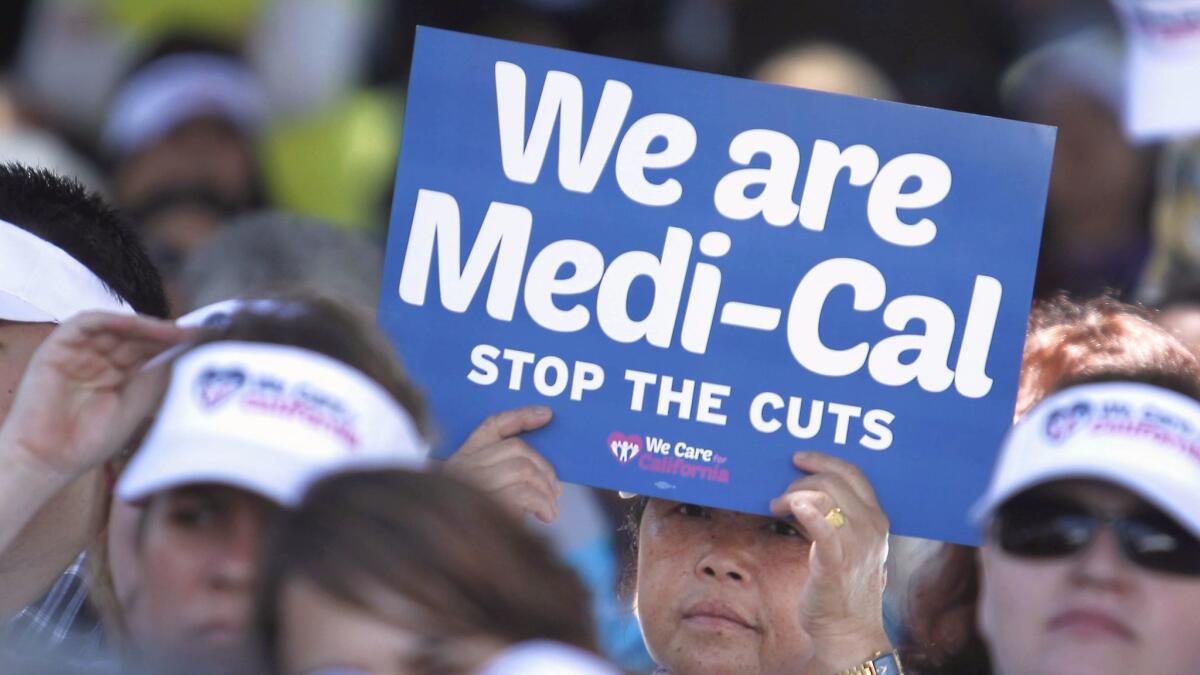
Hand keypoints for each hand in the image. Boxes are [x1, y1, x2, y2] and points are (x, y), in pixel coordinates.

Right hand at [0, 311, 187, 482]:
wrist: (49, 459)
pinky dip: (112, 320)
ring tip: (172, 332)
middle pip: (137, 335)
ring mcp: (80, 351)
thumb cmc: (91, 440)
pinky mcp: (58, 347)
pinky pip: (86, 324)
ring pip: (115, 326)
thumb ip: (157, 376)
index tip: (203, 342)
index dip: (175, 344)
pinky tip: (137, 325)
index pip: (150, 349)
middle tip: (194, 334)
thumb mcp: (136, 405)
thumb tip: (185, 351)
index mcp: (120, 373)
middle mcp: (101, 358)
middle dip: (166, 333)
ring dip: (145, 325)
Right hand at [444, 405, 561, 522]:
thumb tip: (542, 477)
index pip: (493, 425)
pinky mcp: (484, 501)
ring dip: (545, 489)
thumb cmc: (465, 531)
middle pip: (516, 449)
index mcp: (460, 458)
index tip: (547, 414)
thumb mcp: (477, 497)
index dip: (521, 416)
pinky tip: (546, 516)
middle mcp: (462, 465)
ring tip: (549, 509)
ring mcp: (471, 481)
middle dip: (544, 467)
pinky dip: (543, 504)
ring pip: (524, 469)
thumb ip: (499, 479)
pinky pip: (526, 493)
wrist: (443, 559)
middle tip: (554, 490)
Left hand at [768, 451, 891, 672]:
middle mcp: (870, 528)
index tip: (798, 458)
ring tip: (777, 508)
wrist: (847, 630)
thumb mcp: (848, 544)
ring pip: (823, 497)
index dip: (824, 460)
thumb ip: (835, 517)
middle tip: (780, 497)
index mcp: (876, 519)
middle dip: (800, 481)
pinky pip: (824, 530)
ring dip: (792, 495)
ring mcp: (855, 545)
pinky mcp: (835, 564)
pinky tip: (793, 507)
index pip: (853, 473)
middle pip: (833, 481)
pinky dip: (808, 513)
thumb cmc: (842, 586)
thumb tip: (803, 492)